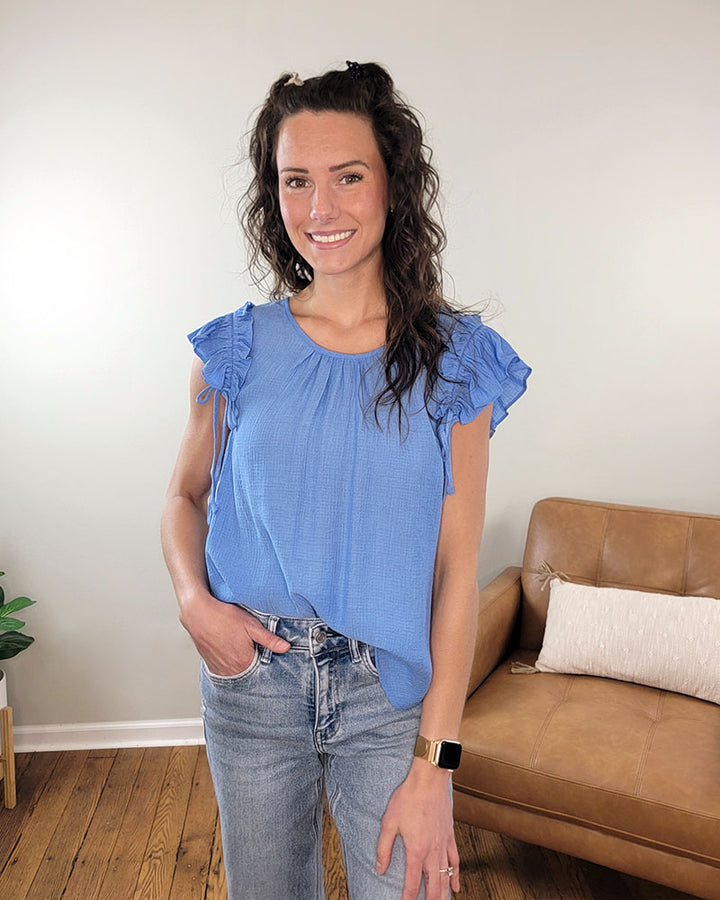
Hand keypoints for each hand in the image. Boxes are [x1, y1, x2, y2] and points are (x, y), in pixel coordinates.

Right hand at [179, 590, 289, 675]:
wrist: (197, 613)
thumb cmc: (224, 616)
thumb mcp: (250, 625)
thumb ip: (269, 639)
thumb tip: (286, 648)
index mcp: (244, 662)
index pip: (262, 669)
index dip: (266, 660)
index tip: (267, 653)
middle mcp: (231, 670)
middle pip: (249, 671)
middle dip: (254, 662)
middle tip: (252, 647)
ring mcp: (219, 668)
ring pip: (236, 671)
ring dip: (241, 663)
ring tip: (239, 646)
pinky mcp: (210, 664)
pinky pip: (224, 669)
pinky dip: (229, 663)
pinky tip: (230, 649)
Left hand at [376, 760, 459, 898]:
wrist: (428, 780)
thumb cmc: (408, 798)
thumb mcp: (389, 822)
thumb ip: (384, 848)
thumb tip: (380, 868)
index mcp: (416, 850)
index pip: (413, 883)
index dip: (408, 898)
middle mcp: (432, 852)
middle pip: (433, 886)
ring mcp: (443, 844)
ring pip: (446, 877)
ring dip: (443, 893)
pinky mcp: (449, 836)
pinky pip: (455, 861)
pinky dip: (455, 875)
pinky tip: (456, 885)